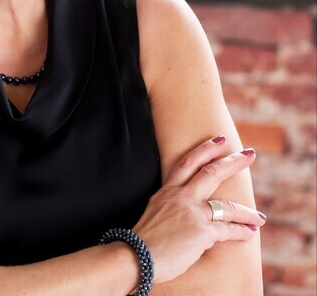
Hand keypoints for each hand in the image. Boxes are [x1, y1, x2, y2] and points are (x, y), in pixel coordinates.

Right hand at [132, 136, 265, 283]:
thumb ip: (170, 207)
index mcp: (167, 191)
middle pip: (210, 173)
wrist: (136, 256)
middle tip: (249, 154)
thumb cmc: (143, 239)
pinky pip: (227, 230)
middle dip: (233, 162)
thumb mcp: (154, 213)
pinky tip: (249, 233)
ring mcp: (192, 213)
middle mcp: (180, 197)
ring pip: (227, 206)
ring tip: (260, 216)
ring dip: (246, 212)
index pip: (187, 163)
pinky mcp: (201, 232)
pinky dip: (240, 232)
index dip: (204, 149)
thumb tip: (183, 215)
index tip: (218, 140)